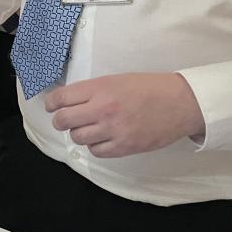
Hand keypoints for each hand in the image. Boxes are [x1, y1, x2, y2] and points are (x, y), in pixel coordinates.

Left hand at [45, 73, 204, 157]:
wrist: (180, 102)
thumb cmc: (149, 87)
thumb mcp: (116, 79)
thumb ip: (92, 90)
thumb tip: (68, 100)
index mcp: (100, 88)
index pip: (61, 98)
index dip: (51, 103)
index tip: (51, 106)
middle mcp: (103, 109)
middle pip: (64, 120)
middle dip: (60, 120)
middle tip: (64, 119)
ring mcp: (113, 130)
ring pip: (78, 137)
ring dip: (79, 133)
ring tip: (87, 128)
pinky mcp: (124, 146)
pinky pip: (96, 151)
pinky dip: (95, 146)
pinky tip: (102, 138)